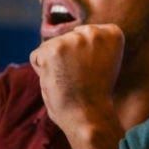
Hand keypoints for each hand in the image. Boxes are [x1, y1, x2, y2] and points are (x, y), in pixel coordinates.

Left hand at [30, 23, 124, 148]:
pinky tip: (57, 82)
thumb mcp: (105, 62)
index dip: (85, 55)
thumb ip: (92, 45)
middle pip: (67, 39)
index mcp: (112, 34)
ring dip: (54, 65)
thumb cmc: (96, 94)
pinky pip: (36, 57)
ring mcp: (72, 40)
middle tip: (80, 78)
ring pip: (51, 48)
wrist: (90, 115)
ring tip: (68, 81)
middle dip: (68, 57)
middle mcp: (94, 32)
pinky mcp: (52, 50)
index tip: (94, 70)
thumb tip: (72, 33)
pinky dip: (41, 71)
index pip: (86, 34)